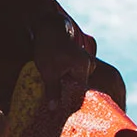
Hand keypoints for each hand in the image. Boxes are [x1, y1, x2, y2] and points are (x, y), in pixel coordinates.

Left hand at [30, 0, 93, 116]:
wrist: (48, 26)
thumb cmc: (48, 48)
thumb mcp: (48, 72)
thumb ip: (53, 91)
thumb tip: (54, 109)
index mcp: (83, 67)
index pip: (80, 90)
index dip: (71, 97)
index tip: (63, 105)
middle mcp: (88, 63)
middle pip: (80, 84)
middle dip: (69, 89)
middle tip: (56, 91)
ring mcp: (84, 59)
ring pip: (77, 78)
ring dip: (66, 80)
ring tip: (55, 79)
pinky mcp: (78, 57)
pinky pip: (76, 71)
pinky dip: (67, 74)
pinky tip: (58, 73)